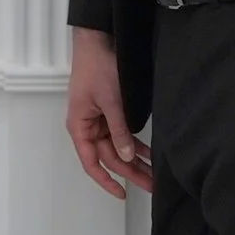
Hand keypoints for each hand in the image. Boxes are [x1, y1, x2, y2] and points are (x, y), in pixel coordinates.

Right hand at [66, 27, 152, 197]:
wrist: (97, 41)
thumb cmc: (96, 67)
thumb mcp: (110, 101)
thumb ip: (119, 130)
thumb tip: (126, 156)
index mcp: (79, 126)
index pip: (91, 162)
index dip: (106, 180)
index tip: (122, 193)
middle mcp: (88, 127)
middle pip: (109, 157)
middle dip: (130, 172)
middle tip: (151, 186)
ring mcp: (99, 120)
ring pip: (118, 148)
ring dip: (135, 160)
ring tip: (155, 174)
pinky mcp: (110, 112)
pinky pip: (122, 134)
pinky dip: (135, 144)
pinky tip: (150, 154)